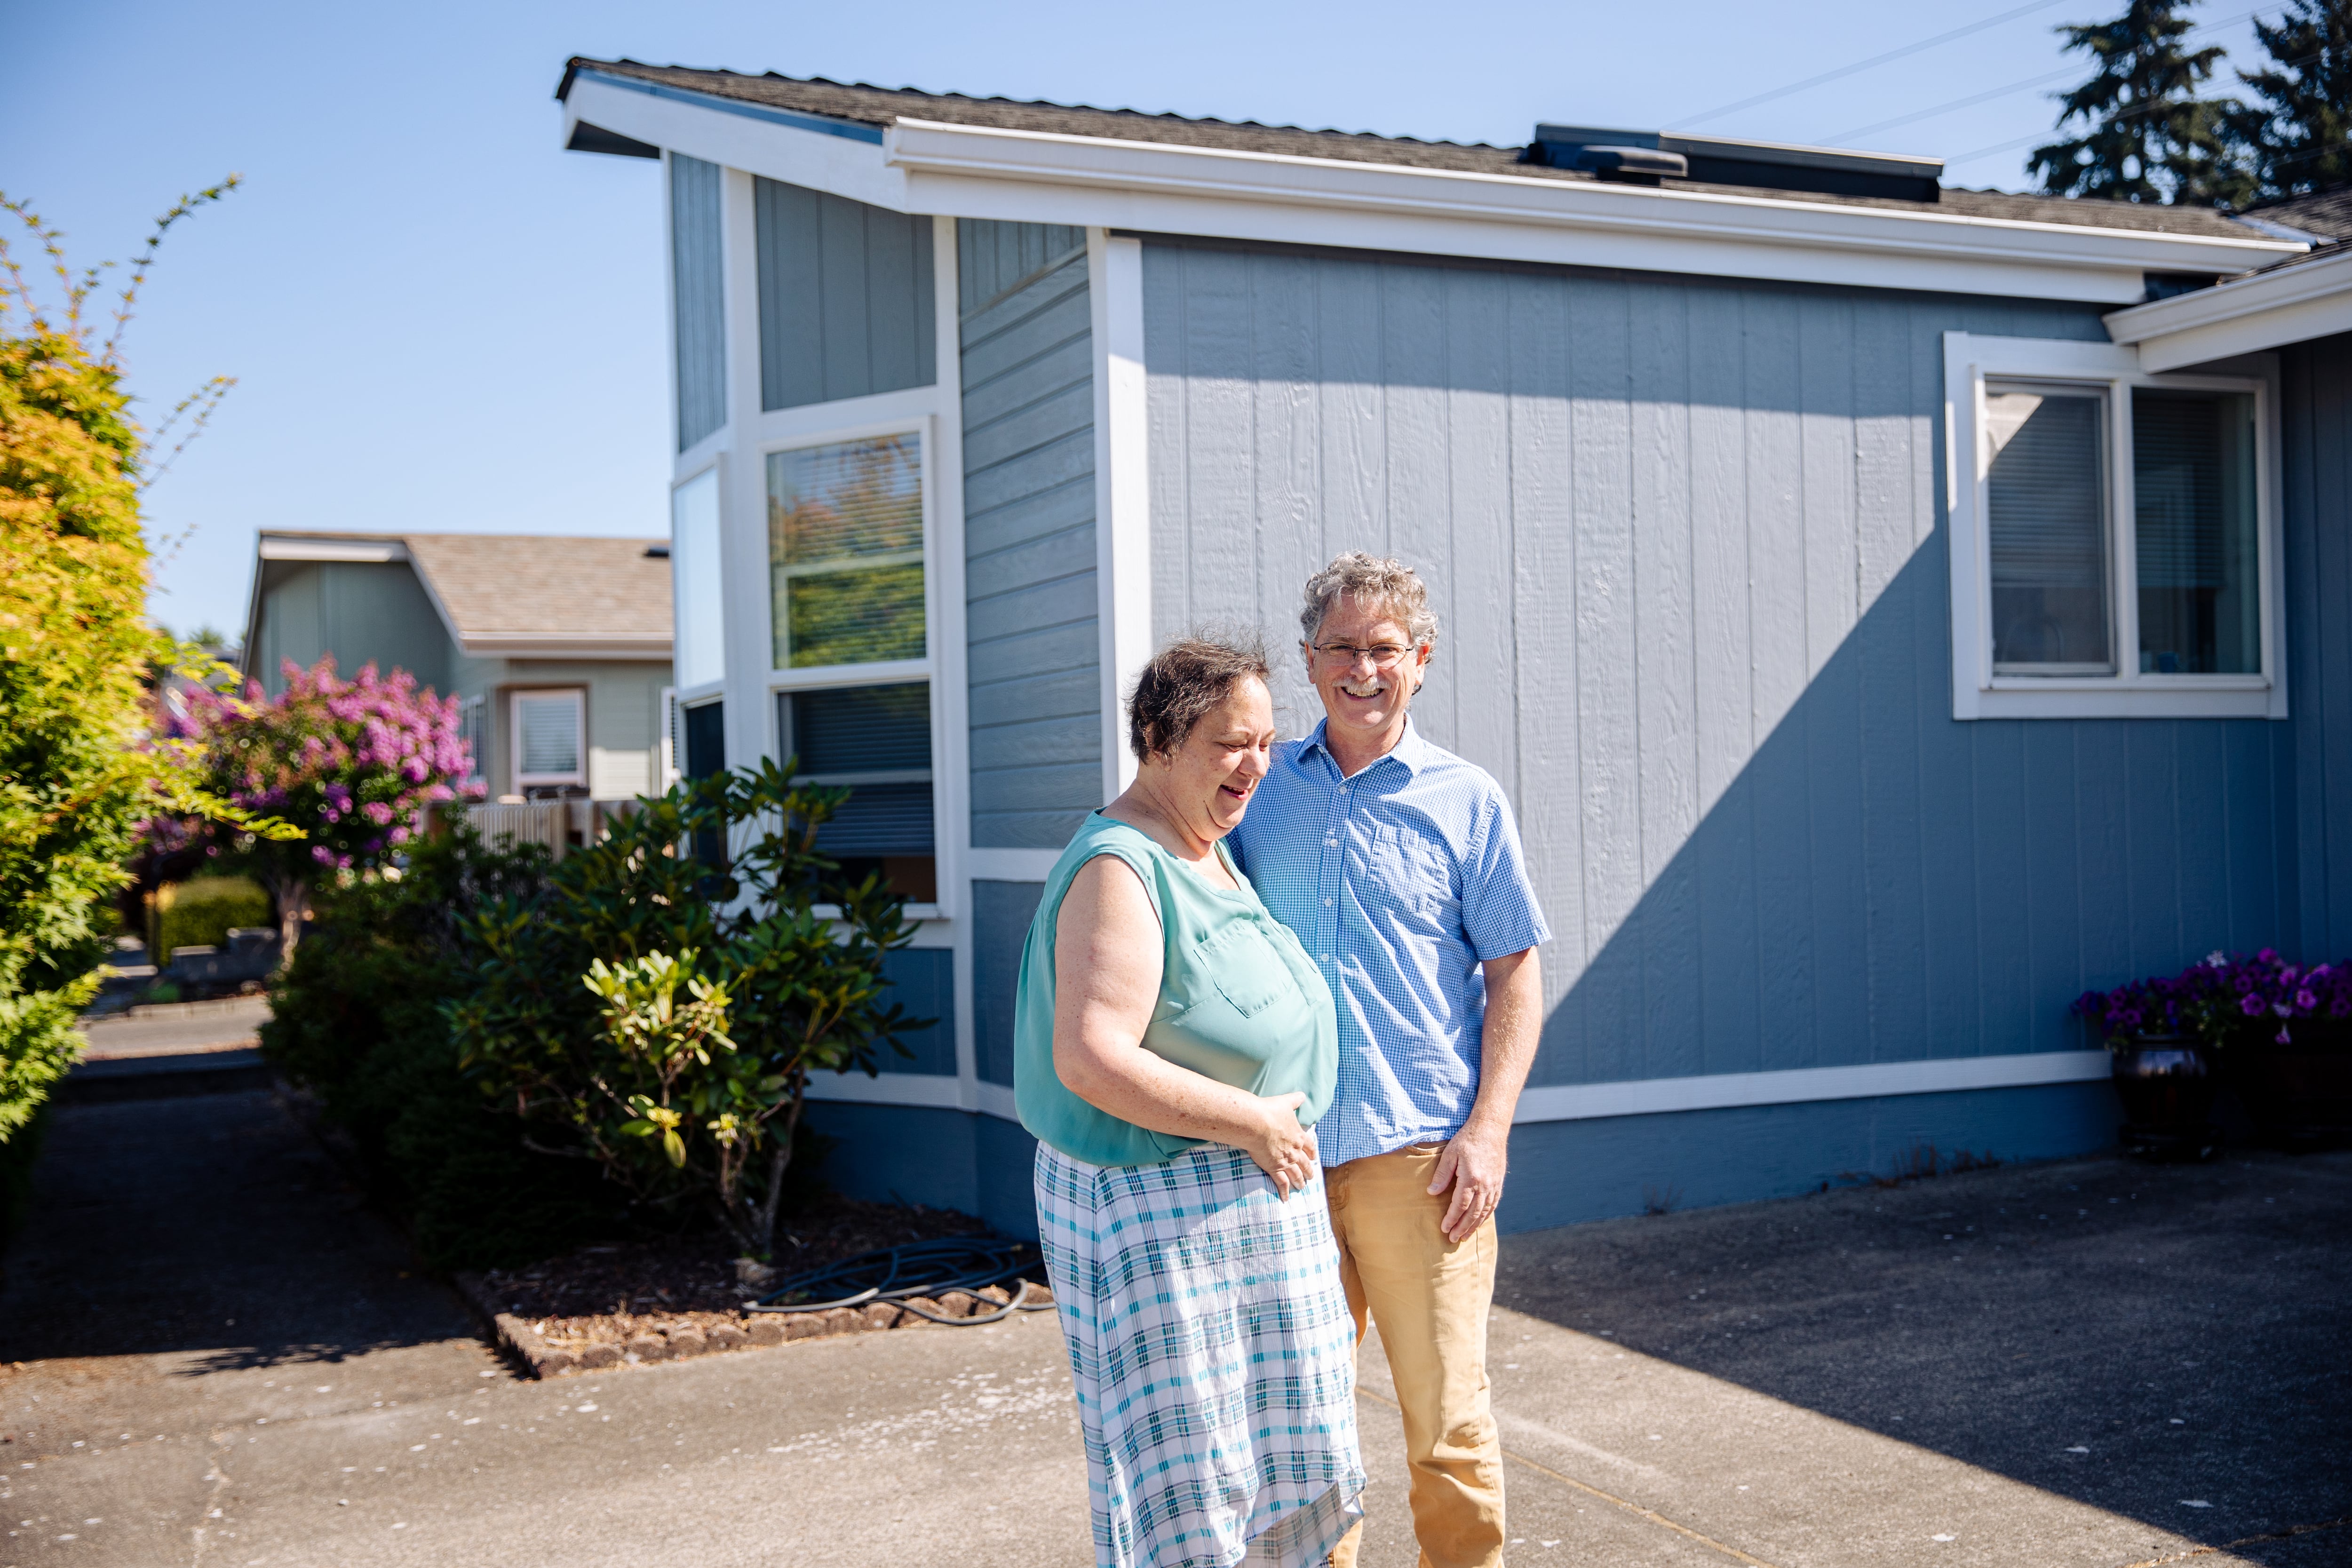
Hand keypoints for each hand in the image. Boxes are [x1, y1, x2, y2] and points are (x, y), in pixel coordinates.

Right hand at [1243, 1091, 1318, 1196]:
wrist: (1257, 1123)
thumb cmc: (1271, 1111)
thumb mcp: (1286, 1102)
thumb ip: (1295, 1099)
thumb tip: (1303, 1094)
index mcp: (1299, 1136)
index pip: (1309, 1147)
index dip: (1312, 1153)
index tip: (1314, 1158)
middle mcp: (1295, 1151)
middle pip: (1305, 1164)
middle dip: (1309, 1171)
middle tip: (1310, 1177)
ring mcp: (1286, 1161)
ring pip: (1296, 1175)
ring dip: (1300, 1182)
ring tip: (1302, 1187)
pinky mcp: (1274, 1168)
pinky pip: (1282, 1183)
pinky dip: (1285, 1192)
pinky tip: (1286, 1199)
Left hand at [1429, 1117, 1507, 1241]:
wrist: (1491, 1128)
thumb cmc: (1467, 1139)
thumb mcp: (1450, 1154)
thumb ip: (1441, 1175)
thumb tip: (1431, 1193)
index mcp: (1471, 1178)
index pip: (1460, 1205)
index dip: (1452, 1219)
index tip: (1444, 1229)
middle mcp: (1485, 1185)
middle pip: (1473, 1213)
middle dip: (1462, 1228)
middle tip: (1453, 1239)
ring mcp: (1494, 1184)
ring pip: (1485, 1211)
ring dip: (1474, 1226)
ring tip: (1465, 1236)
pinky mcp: (1499, 1182)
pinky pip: (1493, 1204)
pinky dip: (1486, 1216)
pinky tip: (1479, 1221)